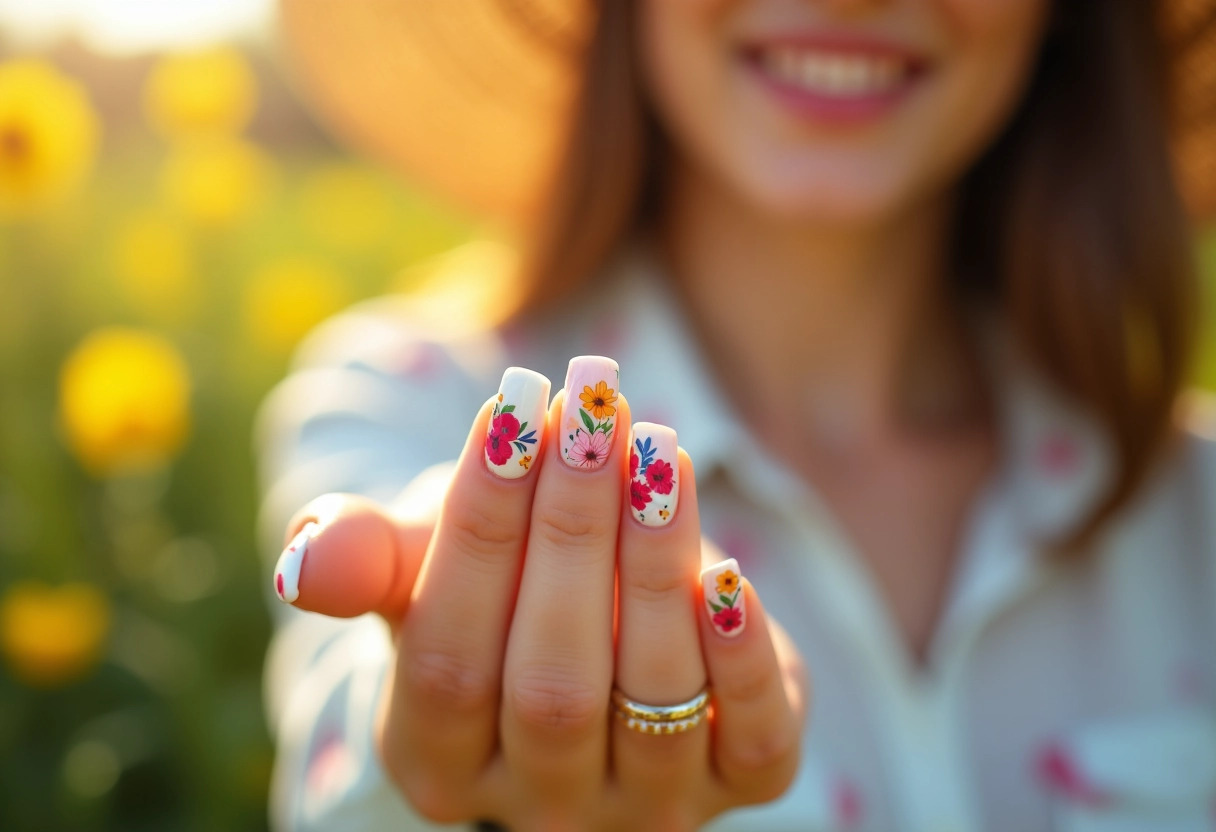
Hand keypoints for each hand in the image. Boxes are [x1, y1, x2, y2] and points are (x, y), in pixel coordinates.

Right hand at [275, 363, 809, 829]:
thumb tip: (308, 560)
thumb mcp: (419, 566)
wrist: (600, 630)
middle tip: (593, 411)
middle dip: (572, 531)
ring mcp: (643, 804)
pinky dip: (742, 660)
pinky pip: (749, 742)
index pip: (446, 657)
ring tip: (658, 450)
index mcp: (437, 757)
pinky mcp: (740, 782)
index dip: (479, 529)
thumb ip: (362, 560)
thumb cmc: (493, 586)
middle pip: (550, 681)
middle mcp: (537, 802)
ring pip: (648, 698)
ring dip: (655, 566)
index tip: (511, 407)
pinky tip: (729, 574)